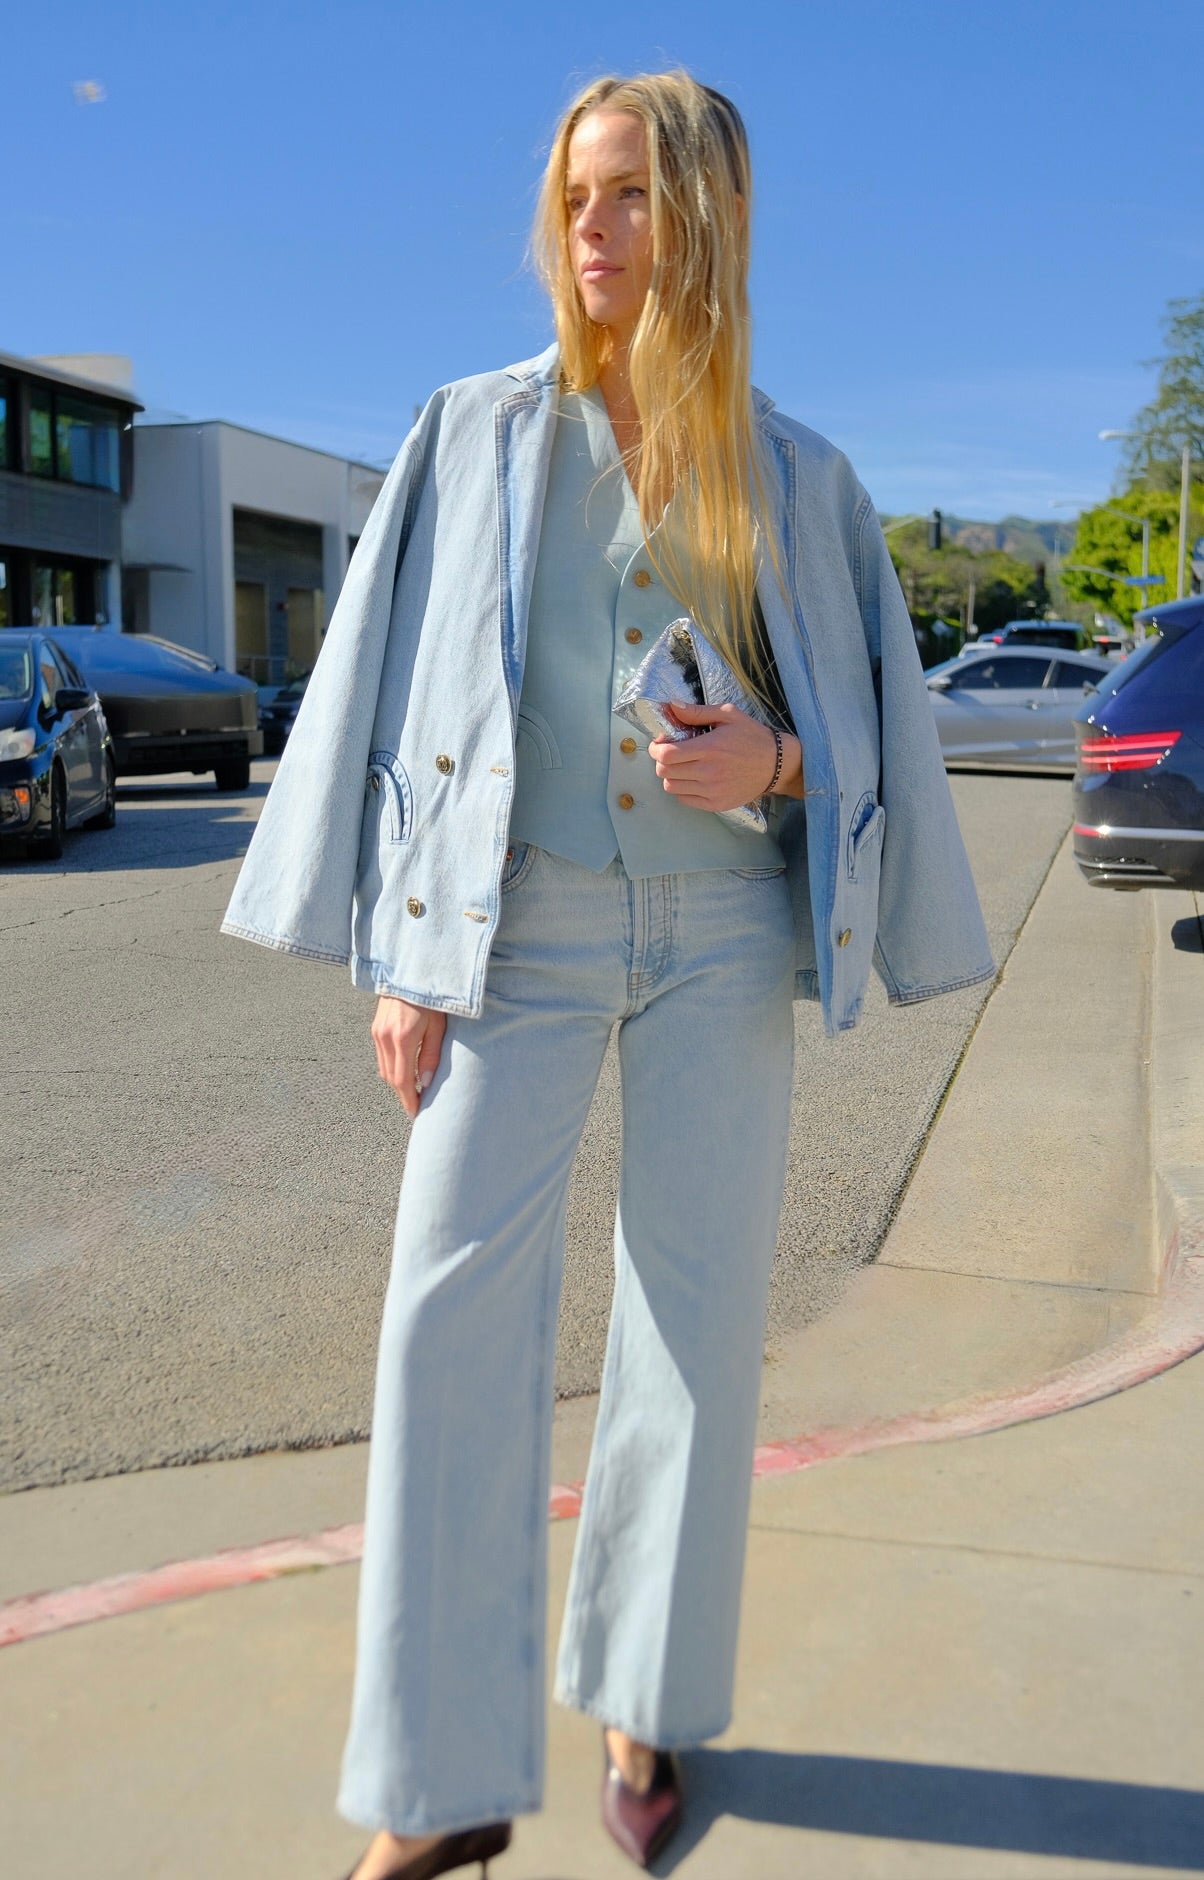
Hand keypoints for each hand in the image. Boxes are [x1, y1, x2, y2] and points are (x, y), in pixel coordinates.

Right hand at [372, 995, 446, 1118]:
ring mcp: (377, 1032)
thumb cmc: (432, 997)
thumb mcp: (438, 1026)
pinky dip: (392, 1067)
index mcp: (402, 1038)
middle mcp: (384, 1037)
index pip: (402, 1080)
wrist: (411, 969)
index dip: (408, 1100)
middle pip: (391, 1078)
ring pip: (384, 1068)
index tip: (416, 1114)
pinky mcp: (375, 1027)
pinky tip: (405, 1069)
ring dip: (397, 1081)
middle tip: (418, 1104)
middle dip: (403, 1094)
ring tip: (413, 1090)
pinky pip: (381, 1055)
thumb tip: (424, 1084)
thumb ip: (431, 1056)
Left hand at [647, 700, 803, 810]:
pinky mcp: (716, 804)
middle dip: (661, 760)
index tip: (661, 743)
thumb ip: (697, 711)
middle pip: (664, 772)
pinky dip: (683, 789)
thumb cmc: (752, 736)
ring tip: (683, 766)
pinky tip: (693, 778)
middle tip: (671, 753)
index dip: (656, 748)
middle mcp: (709, 772)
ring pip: (671, 787)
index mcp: (710, 748)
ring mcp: (712, 791)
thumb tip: (671, 706)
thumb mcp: (728, 715)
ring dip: (671, 775)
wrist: (776, 764)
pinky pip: (684, 799)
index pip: (666, 755)